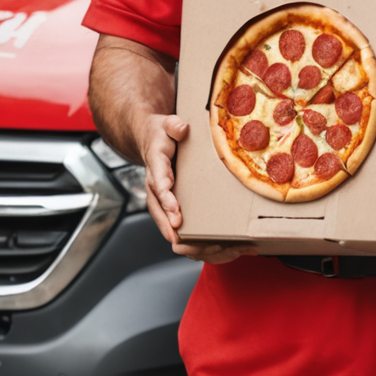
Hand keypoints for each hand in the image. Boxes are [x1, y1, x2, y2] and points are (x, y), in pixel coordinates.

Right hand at [138, 113, 253, 265]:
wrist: (151, 142)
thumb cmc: (162, 136)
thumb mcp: (166, 125)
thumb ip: (172, 125)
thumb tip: (181, 127)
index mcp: (155, 169)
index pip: (158, 186)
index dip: (167, 201)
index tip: (176, 215)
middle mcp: (157, 190)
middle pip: (162, 216)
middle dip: (177, 232)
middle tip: (196, 242)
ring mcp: (163, 203)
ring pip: (172, 231)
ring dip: (193, 244)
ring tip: (220, 250)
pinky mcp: (173, 210)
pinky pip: (183, 232)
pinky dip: (201, 244)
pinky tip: (224, 250)